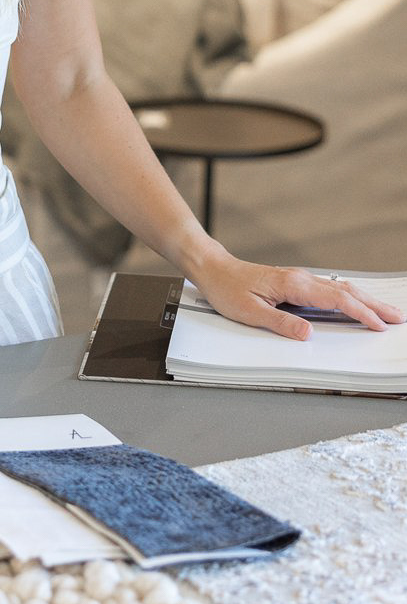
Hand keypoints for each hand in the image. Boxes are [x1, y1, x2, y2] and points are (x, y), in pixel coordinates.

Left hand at [192, 253, 405, 340]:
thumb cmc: (228, 290)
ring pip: (340, 288)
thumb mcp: (250, 312)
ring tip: (384, 311)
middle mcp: (300, 278)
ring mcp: (299, 279)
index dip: (361, 313)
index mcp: (293, 285)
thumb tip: (308, 334)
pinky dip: (348, 295)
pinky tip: (355, 302)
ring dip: (364, 299)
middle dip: (374, 305)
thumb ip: (280, 323)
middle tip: (397, 317)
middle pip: (345, 291)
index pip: (336, 299)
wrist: (214, 269)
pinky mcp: (295, 282)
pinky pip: (329, 288)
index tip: (379, 324)